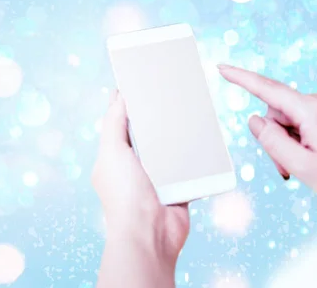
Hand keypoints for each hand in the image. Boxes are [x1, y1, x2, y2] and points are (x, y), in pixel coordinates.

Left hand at [92, 91, 189, 262]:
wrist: (150, 235)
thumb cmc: (125, 195)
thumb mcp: (112, 153)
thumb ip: (113, 124)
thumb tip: (119, 97)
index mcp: (113, 157)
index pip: (118, 123)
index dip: (127, 103)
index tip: (139, 81)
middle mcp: (133, 166)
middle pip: (146, 133)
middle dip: (156, 115)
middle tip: (170, 91)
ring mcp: (156, 177)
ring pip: (169, 148)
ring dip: (178, 134)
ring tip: (190, 109)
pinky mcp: (178, 187)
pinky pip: (188, 166)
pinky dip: (195, 155)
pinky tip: (204, 137)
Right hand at [218, 65, 316, 203]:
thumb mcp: (301, 165)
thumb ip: (271, 141)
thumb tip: (254, 119)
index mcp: (314, 110)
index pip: (269, 91)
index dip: (242, 79)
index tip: (223, 68)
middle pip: (279, 112)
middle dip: (276, 138)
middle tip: (287, 168)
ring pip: (291, 118)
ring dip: (289, 141)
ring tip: (304, 166)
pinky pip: (306, 120)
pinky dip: (301, 138)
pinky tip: (313, 157)